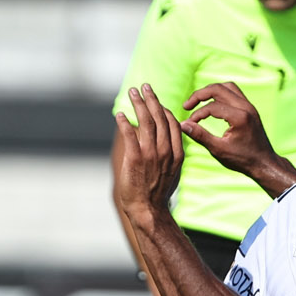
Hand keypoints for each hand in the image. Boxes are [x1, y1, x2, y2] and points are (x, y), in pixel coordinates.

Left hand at [111, 85, 184, 225]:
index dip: (163, 109)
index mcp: (177, 152)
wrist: (148, 209)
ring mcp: (150, 154)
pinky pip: (129, 135)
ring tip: (132, 93)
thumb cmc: (158, 192)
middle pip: (159, 117)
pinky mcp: (135, 159)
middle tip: (144, 86)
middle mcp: (165, 150)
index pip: (172, 123)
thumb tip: (166, 140)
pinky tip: (119, 115)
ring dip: (138, 104)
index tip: (155, 101)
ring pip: (145, 122)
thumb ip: (171, 153)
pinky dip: (124, 123)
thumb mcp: (172, 171)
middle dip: (151, 99)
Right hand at [181, 82, 277, 173]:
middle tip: (186, 106)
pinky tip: (211, 105)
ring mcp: (249, 106)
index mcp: (240, 117)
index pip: (212, 107)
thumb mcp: (218, 150)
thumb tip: (182, 125)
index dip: (196, 114)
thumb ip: (200, 136)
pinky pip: (233, 92)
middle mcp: (246, 107)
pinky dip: (219, 94)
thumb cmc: (242, 160)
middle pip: (218, 88)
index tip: (188, 125)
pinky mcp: (249, 108)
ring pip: (226, 87)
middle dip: (199, 95)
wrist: (264, 163)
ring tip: (197, 102)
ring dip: (210, 91)